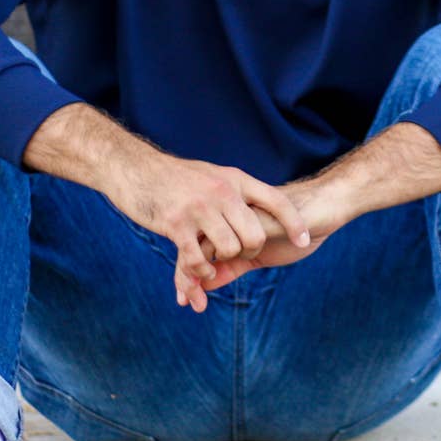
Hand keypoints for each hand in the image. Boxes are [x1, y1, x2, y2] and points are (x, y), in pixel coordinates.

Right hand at [104, 149, 311, 309]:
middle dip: (250, 250)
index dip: (293, 222)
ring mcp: (199, 207)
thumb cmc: (174, 177)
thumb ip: (232, 192)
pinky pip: (199, 259)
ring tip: (215, 265)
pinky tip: (200, 272)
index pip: (275, 200)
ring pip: (229, 249)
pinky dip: (202, 272)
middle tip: (239, 254)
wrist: (135, 168)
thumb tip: (256, 209)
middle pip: (253, 234)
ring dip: (223, 263)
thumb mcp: (211, 176)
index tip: (305, 241)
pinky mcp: (176, 224)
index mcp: (234, 179)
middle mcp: (221, 191)